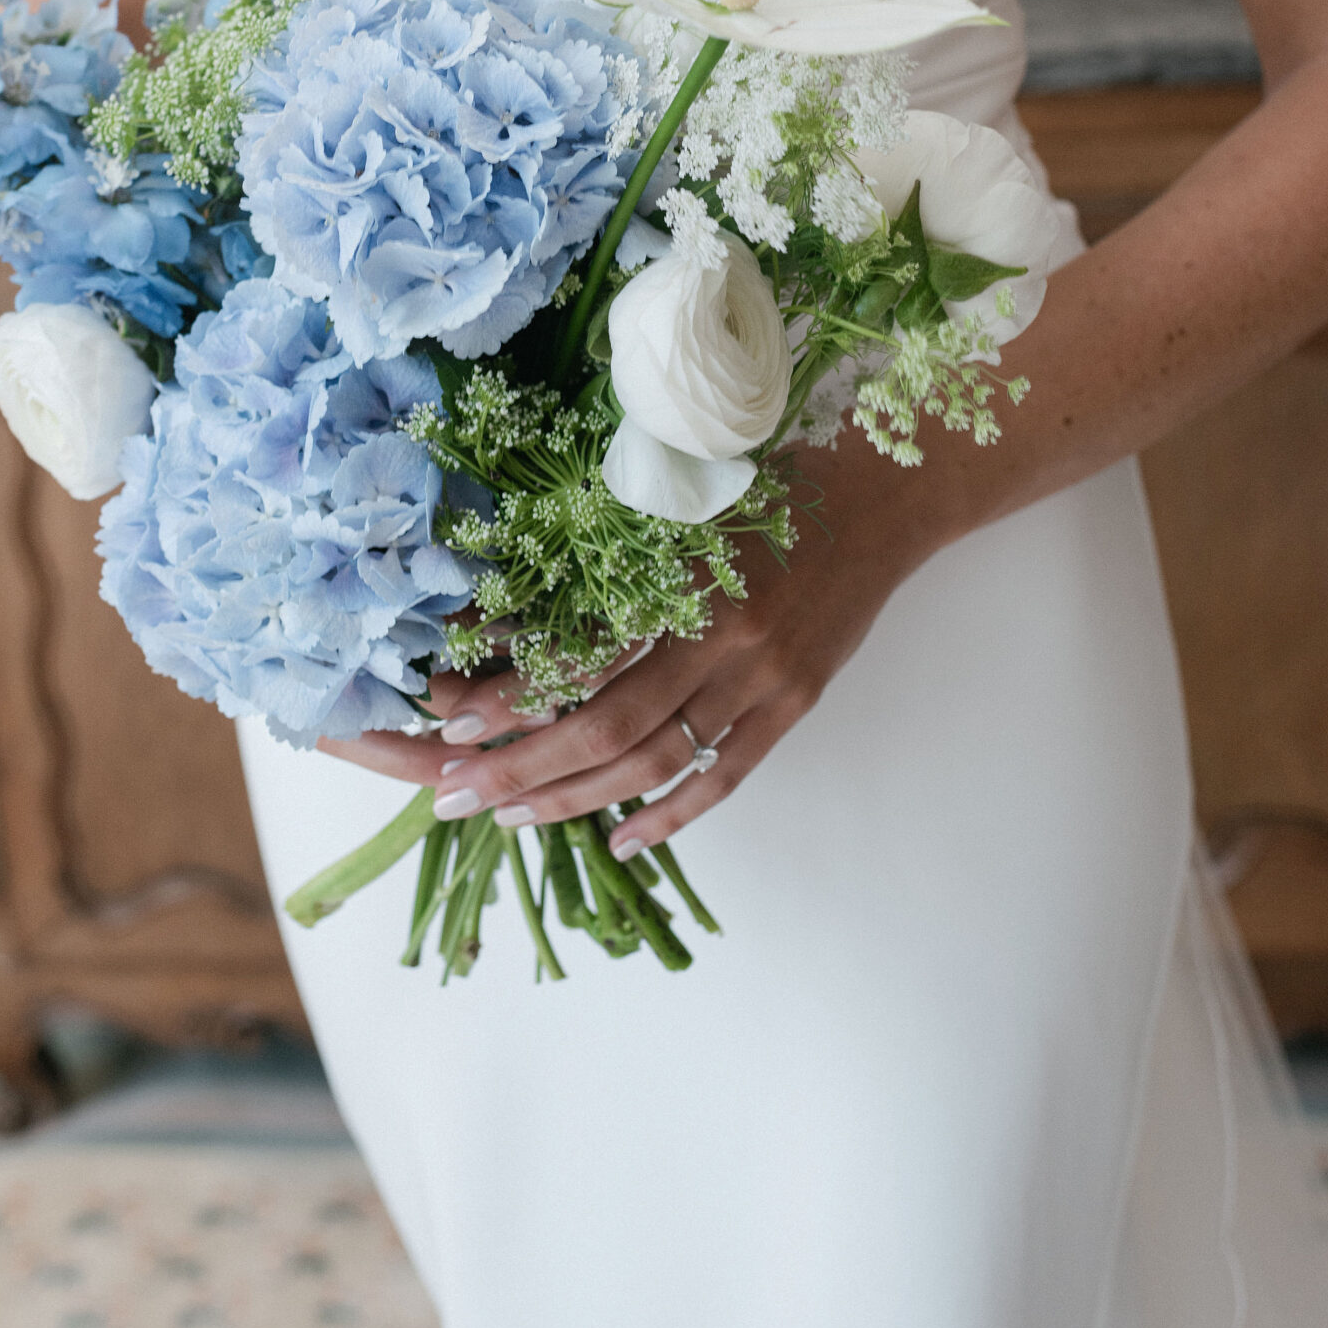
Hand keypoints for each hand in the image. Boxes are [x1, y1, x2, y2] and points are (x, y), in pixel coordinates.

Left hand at [317, 431, 940, 859]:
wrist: (879, 499)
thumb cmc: (769, 488)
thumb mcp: (683, 502)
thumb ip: (616, 555)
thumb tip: (517, 605)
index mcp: (681, 576)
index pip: (579, 652)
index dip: (512, 692)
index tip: (449, 718)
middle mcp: (719, 637)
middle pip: (605, 724)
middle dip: (521, 763)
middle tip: (455, 791)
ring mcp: (761, 680)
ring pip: (656, 760)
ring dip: (577, 797)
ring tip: (513, 815)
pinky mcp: (793, 706)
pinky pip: (724, 776)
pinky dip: (672, 814)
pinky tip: (624, 839)